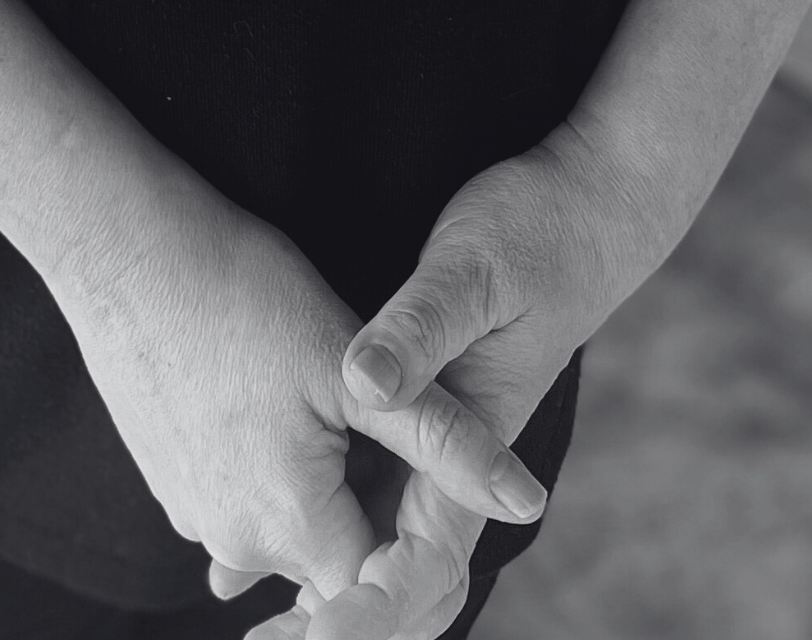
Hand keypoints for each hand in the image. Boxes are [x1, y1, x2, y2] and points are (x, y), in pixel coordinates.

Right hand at [50, 163, 550, 610]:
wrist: (119, 243)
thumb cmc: (239, 290)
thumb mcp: (355, 365)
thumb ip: (445, 441)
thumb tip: (528, 501)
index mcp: (292, 523)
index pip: (384, 586)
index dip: (421, 547)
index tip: (432, 488)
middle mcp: (236, 540)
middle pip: (336, 560)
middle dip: (373, 513)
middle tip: (382, 426)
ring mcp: (192, 512)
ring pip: (288, 528)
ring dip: (322, 491)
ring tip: (329, 407)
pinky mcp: (168, 480)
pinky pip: (241, 502)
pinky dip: (271, 472)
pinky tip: (277, 403)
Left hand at [257, 122, 667, 638]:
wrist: (580, 212)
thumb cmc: (531, 236)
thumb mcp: (470, 272)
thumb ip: (419, 331)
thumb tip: (365, 383)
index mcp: (474, 451)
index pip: (424, 568)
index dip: (366, 613)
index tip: (310, 633)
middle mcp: (452, 470)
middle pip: (398, 585)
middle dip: (334, 623)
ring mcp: (429, 453)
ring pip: (372, 549)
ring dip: (313, 587)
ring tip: (231, 590)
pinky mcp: (404, 425)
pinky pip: (357, 501)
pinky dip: (306, 536)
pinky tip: (244, 544)